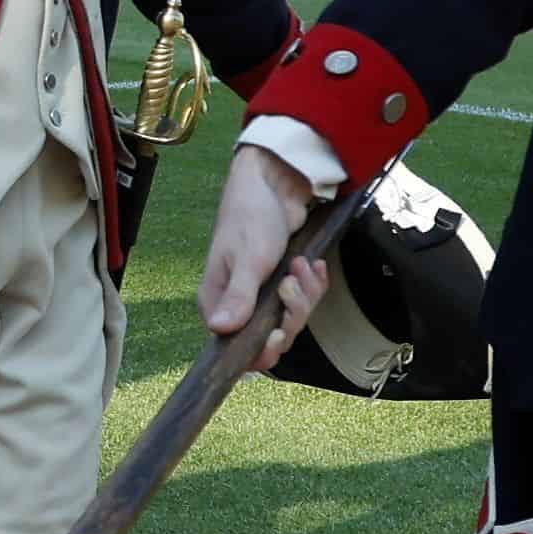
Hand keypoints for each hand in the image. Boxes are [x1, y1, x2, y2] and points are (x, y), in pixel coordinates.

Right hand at [199, 142, 335, 351]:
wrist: (272, 184)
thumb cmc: (250, 217)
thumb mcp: (248, 258)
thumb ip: (239, 296)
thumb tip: (219, 329)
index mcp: (218, 303)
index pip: (238, 347)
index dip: (261, 349)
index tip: (277, 333)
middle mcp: (238, 304)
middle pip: (272, 336)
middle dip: (291, 312)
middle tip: (291, 282)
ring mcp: (262, 294)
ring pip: (292, 317)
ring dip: (305, 293)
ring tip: (303, 264)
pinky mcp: (282, 283)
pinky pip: (304, 299)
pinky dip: (314, 284)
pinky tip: (315, 265)